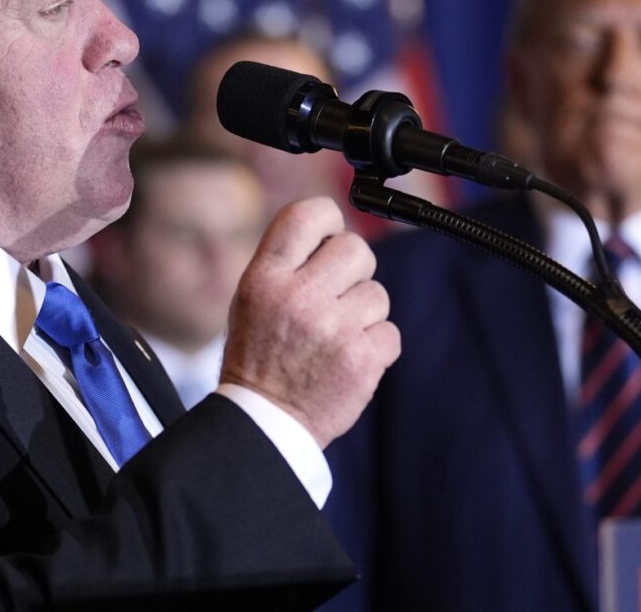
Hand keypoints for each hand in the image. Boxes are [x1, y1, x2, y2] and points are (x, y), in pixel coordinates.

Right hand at [219, 197, 399, 448]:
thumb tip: (334, 231)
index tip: (330, 236)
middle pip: (355, 248)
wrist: (264, 423)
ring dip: (363, 314)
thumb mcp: (251, 299)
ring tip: (335, 338)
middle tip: (336, 296)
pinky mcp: (361, 360)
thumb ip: (287, 263)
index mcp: (264, 279)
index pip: (306, 216)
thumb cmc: (258, 357)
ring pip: (377, 294)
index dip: (328, 219)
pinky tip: (348, 359)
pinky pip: (390, 332)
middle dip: (354, 270)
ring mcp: (332, 329)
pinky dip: (375, 347)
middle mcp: (298, 298)